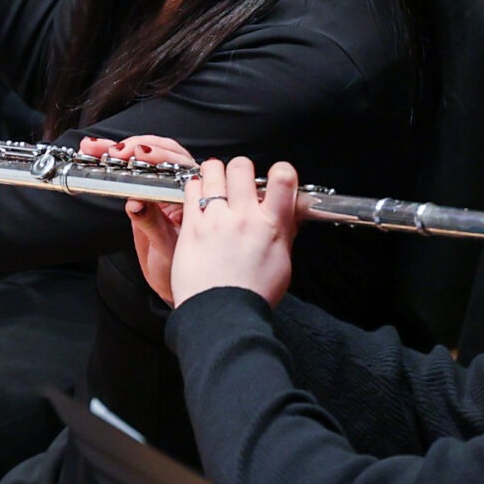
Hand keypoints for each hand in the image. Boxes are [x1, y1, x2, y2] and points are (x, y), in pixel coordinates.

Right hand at [102, 134, 197, 303]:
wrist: (173, 283)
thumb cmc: (179, 269)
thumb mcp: (165, 249)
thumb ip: (152, 223)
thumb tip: (135, 202)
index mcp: (195, 198)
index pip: (178, 166)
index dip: (158, 156)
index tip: (139, 154)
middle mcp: (181, 188)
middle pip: (161, 153)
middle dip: (134, 147)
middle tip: (113, 151)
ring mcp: (162, 187)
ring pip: (146, 156)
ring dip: (119, 148)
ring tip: (94, 147)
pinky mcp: (144, 191)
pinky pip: (132, 169)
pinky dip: (112, 159)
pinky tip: (96, 153)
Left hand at [163, 158, 298, 308]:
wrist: (223, 316)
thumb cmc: (252, 295)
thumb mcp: (282, 262)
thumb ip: (286, 231)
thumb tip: (292, 211)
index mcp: (272, 226)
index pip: (283, 178)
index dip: (281, 171)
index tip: (276, 176)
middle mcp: (245, 217)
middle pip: (242, 166)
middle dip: (240, 169)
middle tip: (237, 181)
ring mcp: (216, 219)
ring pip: (213, 171)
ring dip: (214, 172)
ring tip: (214, 184)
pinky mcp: (192, 226)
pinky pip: (191, 189)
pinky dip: (195, 187)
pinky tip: (198, 198)